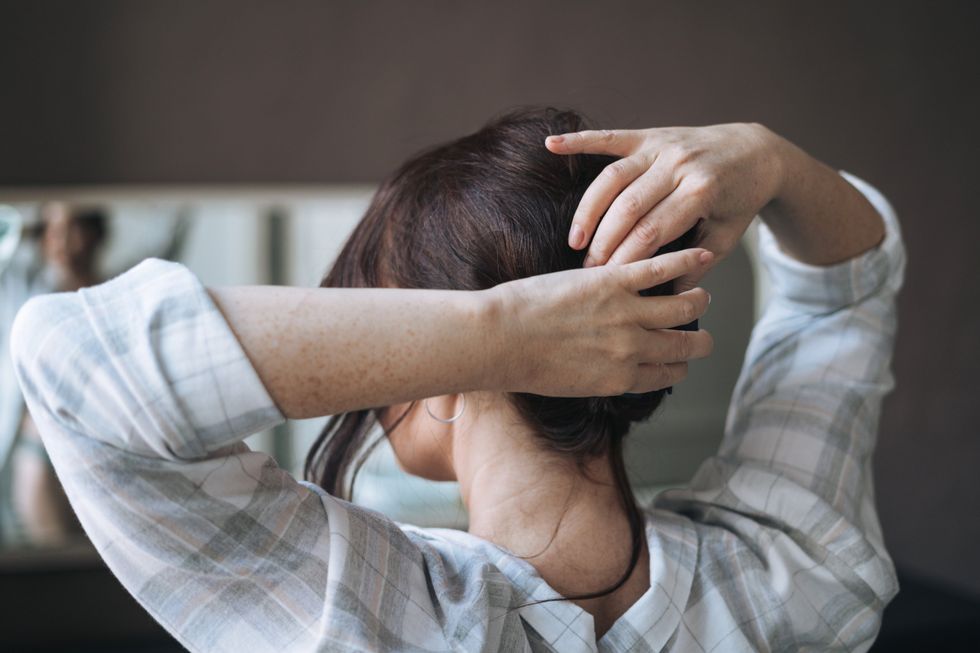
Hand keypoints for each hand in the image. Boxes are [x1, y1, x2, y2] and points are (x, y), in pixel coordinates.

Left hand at [489, 248, 713, 396]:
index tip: (682, 359)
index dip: (680, 365)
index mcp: (620, 379)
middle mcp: (631, 351)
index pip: (668, 373)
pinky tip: (701, 255)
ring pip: (684, 306)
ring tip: (701, 295)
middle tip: (703, 333)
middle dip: (699, 341)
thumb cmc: (523, 364)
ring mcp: (625, 315)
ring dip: (698, 300)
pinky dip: (686, 261)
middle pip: (684, 344)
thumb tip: (613, 368)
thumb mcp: (571, 383)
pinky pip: (660, 270)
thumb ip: (601, 375)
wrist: (500, 340)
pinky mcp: (613, 282)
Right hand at [545, 123, 784, 287]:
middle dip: (605, 242)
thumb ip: (696, 264)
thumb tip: (667, 296)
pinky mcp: (649, 135)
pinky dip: (579, 140)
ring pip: (614, 179)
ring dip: (590, 209)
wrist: (756, 152)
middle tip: (588, 271)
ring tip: (576, 241)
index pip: (653, 232)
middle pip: (629, 208)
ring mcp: (662, 147)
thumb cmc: (738, 201)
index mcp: (701, 193)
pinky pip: (610, 137)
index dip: (627, 259)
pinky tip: (552, 146)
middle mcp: (679, 165)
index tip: (609, 283)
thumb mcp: (726, 236)